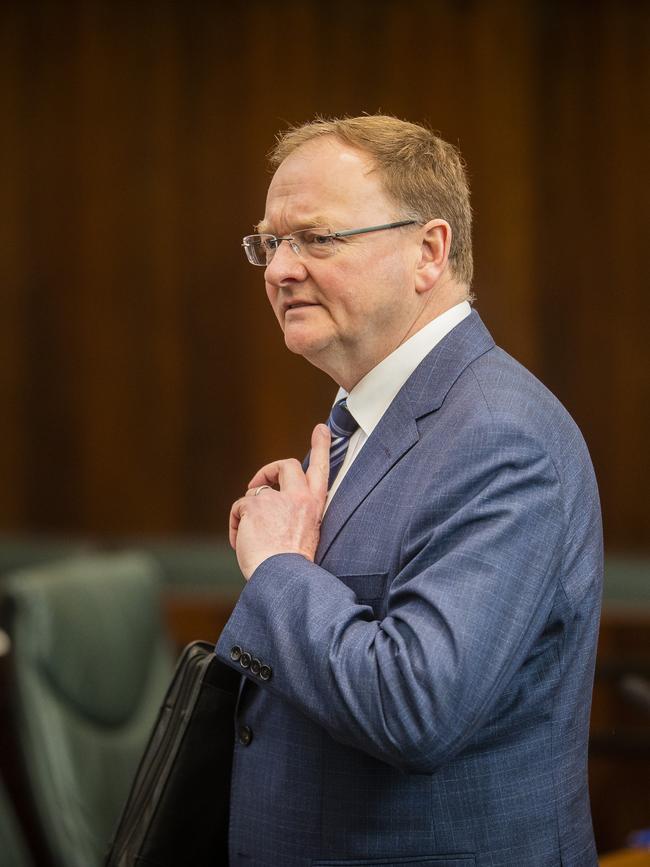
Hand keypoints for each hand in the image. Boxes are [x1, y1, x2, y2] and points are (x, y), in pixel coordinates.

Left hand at [229, 424, 330, 579]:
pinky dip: (235, 523)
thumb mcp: (304, 533)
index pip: (322, 469)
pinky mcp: (254, 505)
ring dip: (248, 510)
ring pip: (256, 491)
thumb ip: (294, 513)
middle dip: (271, 469)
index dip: (322, 446)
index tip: (322, 429)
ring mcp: (276, 499)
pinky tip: (239, 541)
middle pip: (287, 465)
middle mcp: (299, 497)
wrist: (283, 578)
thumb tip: (270, 500)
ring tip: (247, 534)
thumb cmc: (292, 565)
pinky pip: (238, 507)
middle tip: (259, 483)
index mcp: (315, 505)